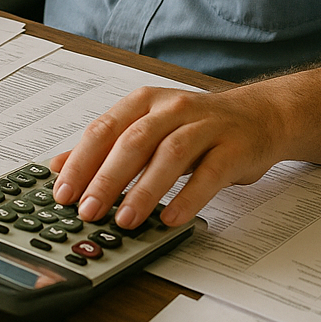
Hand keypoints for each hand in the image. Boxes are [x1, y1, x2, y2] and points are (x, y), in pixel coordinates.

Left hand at [49, 65, 320, 228]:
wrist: (260, 116)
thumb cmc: (197, 127)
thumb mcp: (148, 129)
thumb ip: (106, 148)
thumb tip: (59, 167)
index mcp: (145, 102)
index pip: (105, 128)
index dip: (81, 160)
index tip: (62, 192)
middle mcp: (172, 108)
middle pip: (134, 140)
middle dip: (107, 176)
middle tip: (88, 209)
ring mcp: (205, 126)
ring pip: (169, 154)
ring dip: (144, 188)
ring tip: (125, 219)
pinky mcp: (233, 147)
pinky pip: (209, 173)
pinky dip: (188, 196)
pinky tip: (171, 218)